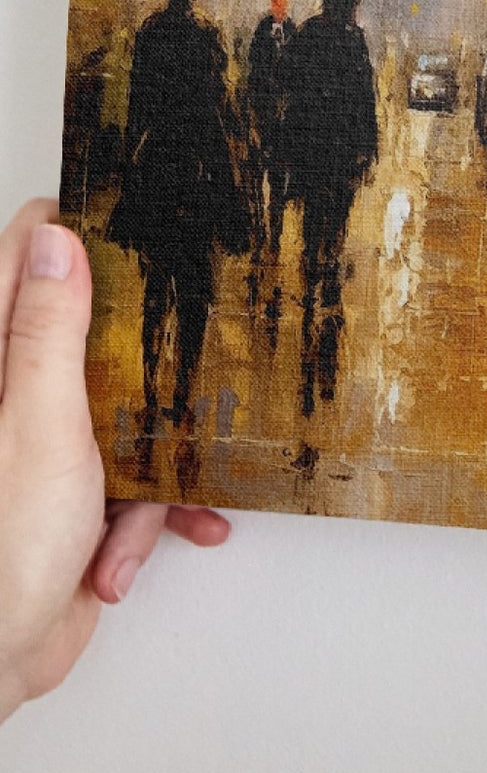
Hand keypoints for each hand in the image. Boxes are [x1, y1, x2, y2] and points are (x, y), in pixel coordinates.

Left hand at [0, 199, 228, 722]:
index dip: (72, 234)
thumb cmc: (2, 552)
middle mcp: (14, 399)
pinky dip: (148, 514)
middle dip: (146, 361)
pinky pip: (135, 479)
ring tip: (147, 498)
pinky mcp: (74, 494)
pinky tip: (134, 547)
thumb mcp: (40, 426)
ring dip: (154, 460)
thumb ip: (48, 332)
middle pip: (90, 335)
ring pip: (128, 410)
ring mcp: (45, 447)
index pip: (21, 262)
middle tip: (183, 351)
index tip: (129, 220)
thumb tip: (57, 241)